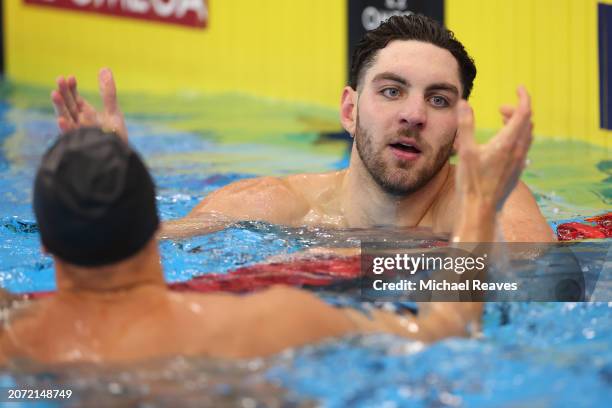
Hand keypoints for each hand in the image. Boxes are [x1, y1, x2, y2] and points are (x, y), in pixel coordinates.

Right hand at [51, 68, 127, 141]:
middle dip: (64, 93)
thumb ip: (108, 92)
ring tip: (54, 93)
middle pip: (69, 106)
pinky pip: (71, 136)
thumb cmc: (115, 135)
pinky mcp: (80, 144)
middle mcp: (80, 122)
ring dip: (60, 106)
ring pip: (66, 118)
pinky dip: (66, 128)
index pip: (75, 99)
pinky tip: (62, 119)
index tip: (71, 77)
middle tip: (59, 79)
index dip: (72, 88)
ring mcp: (79, 133)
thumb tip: (104, 69)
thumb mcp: (113, 111)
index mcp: (86, 114)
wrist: (119, 157)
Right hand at [455, 86, 532, 212]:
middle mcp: (518, 150)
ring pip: (527, 136)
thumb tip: (464, 103)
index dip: (523, 97)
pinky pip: (524, 148)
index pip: (524, 112)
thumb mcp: (465, 150)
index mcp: (507, 142)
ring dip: (518, 125)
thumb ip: (466, 125)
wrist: (481, 209)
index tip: (519, 88)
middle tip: (500, 109)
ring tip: (503, 123)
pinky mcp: (517, 172)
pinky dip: (517, 138)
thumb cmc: (472, 182)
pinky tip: (504, 144)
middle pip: (527, 122)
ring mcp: (520, 162)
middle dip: (516, 110)